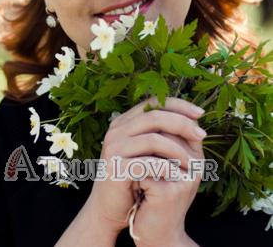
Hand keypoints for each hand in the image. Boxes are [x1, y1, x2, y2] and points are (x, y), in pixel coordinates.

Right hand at [86, 96, 205, 242]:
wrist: (109, 209)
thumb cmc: (135, 178)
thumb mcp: (150, 152)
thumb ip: (165, 134)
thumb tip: (195, 119)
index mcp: (124, 121)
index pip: (154, 102)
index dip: (179, 105)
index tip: (200, 114)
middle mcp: (116, 129)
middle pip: (154, 116)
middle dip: (182, 124)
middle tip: (202, 134)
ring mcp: (114, 147)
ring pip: (152, 139)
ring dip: (178, 149)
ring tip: (193, 162)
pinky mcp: (115, 167)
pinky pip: (146, 163)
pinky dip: (166, 168)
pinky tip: (179, 175)